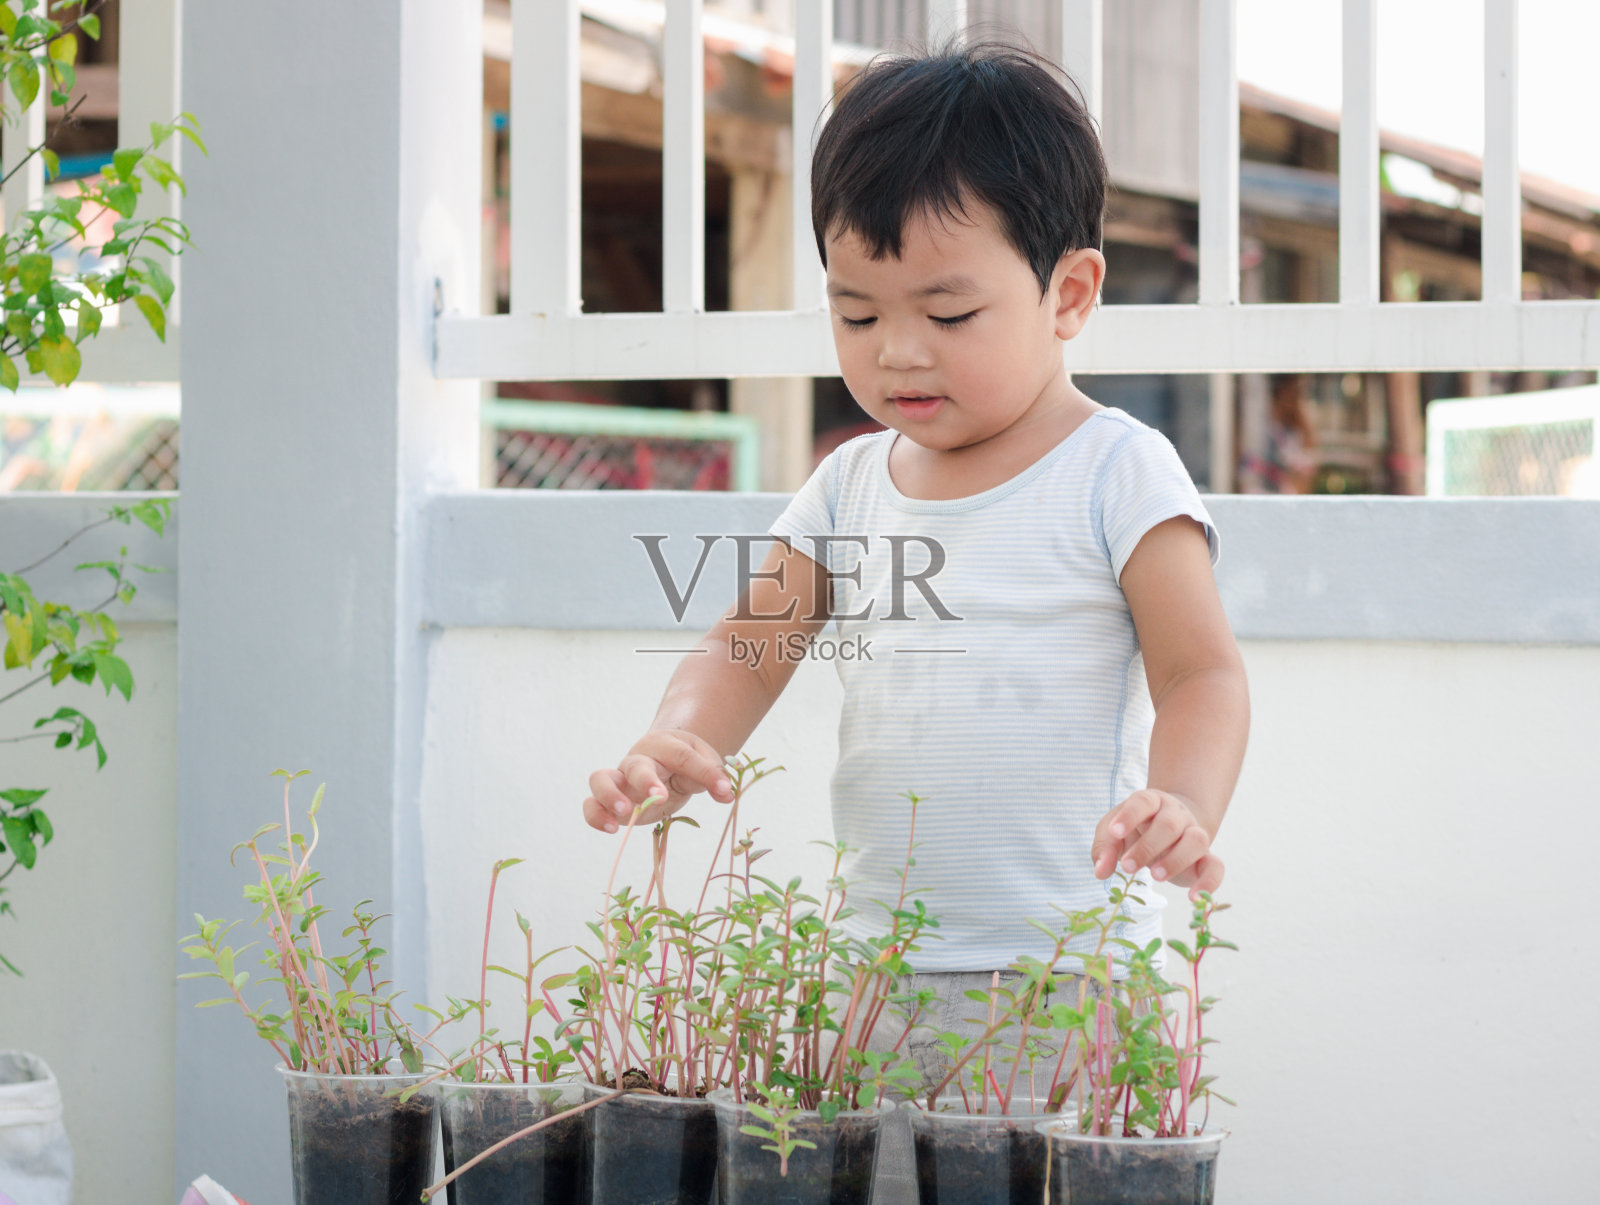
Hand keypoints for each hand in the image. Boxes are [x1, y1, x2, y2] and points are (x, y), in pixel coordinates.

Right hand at [582, 728, 734, 833]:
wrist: (661, 757)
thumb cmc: (683, 760)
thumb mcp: (704, 761)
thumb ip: (713, 775)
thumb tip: (726, 794)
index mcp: (664, 745)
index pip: (683, 756)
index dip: (703, 773)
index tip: (723, 791)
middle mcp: (638, 759)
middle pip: (636, 765)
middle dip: (646, 780)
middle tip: (659, 797)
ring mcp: (620, 779)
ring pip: (600, 779)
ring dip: (609, 795)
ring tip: (625, 813)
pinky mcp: (609, 800)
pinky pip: (592, 805)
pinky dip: (596, 816)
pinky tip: (612, 829)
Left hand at [1090, 789, 1223, 900]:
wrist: (1169, 830)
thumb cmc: (1135, 830)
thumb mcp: (1113, 833)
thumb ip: (1104, 848)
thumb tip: (1101, 871)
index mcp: (1151, 802)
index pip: (1143, 801)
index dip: (1129, 815)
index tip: (1115, 832)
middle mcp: (1176, 814)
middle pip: (1169, 824)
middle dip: (1147, 847)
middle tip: (1128, 867)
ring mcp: (1194, 833)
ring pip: (1197, 839)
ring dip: (1176, 859)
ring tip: (1155, 876)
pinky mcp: (1206, 858)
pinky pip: (1216, 866)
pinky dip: (1209, 882)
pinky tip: (1194, 898)